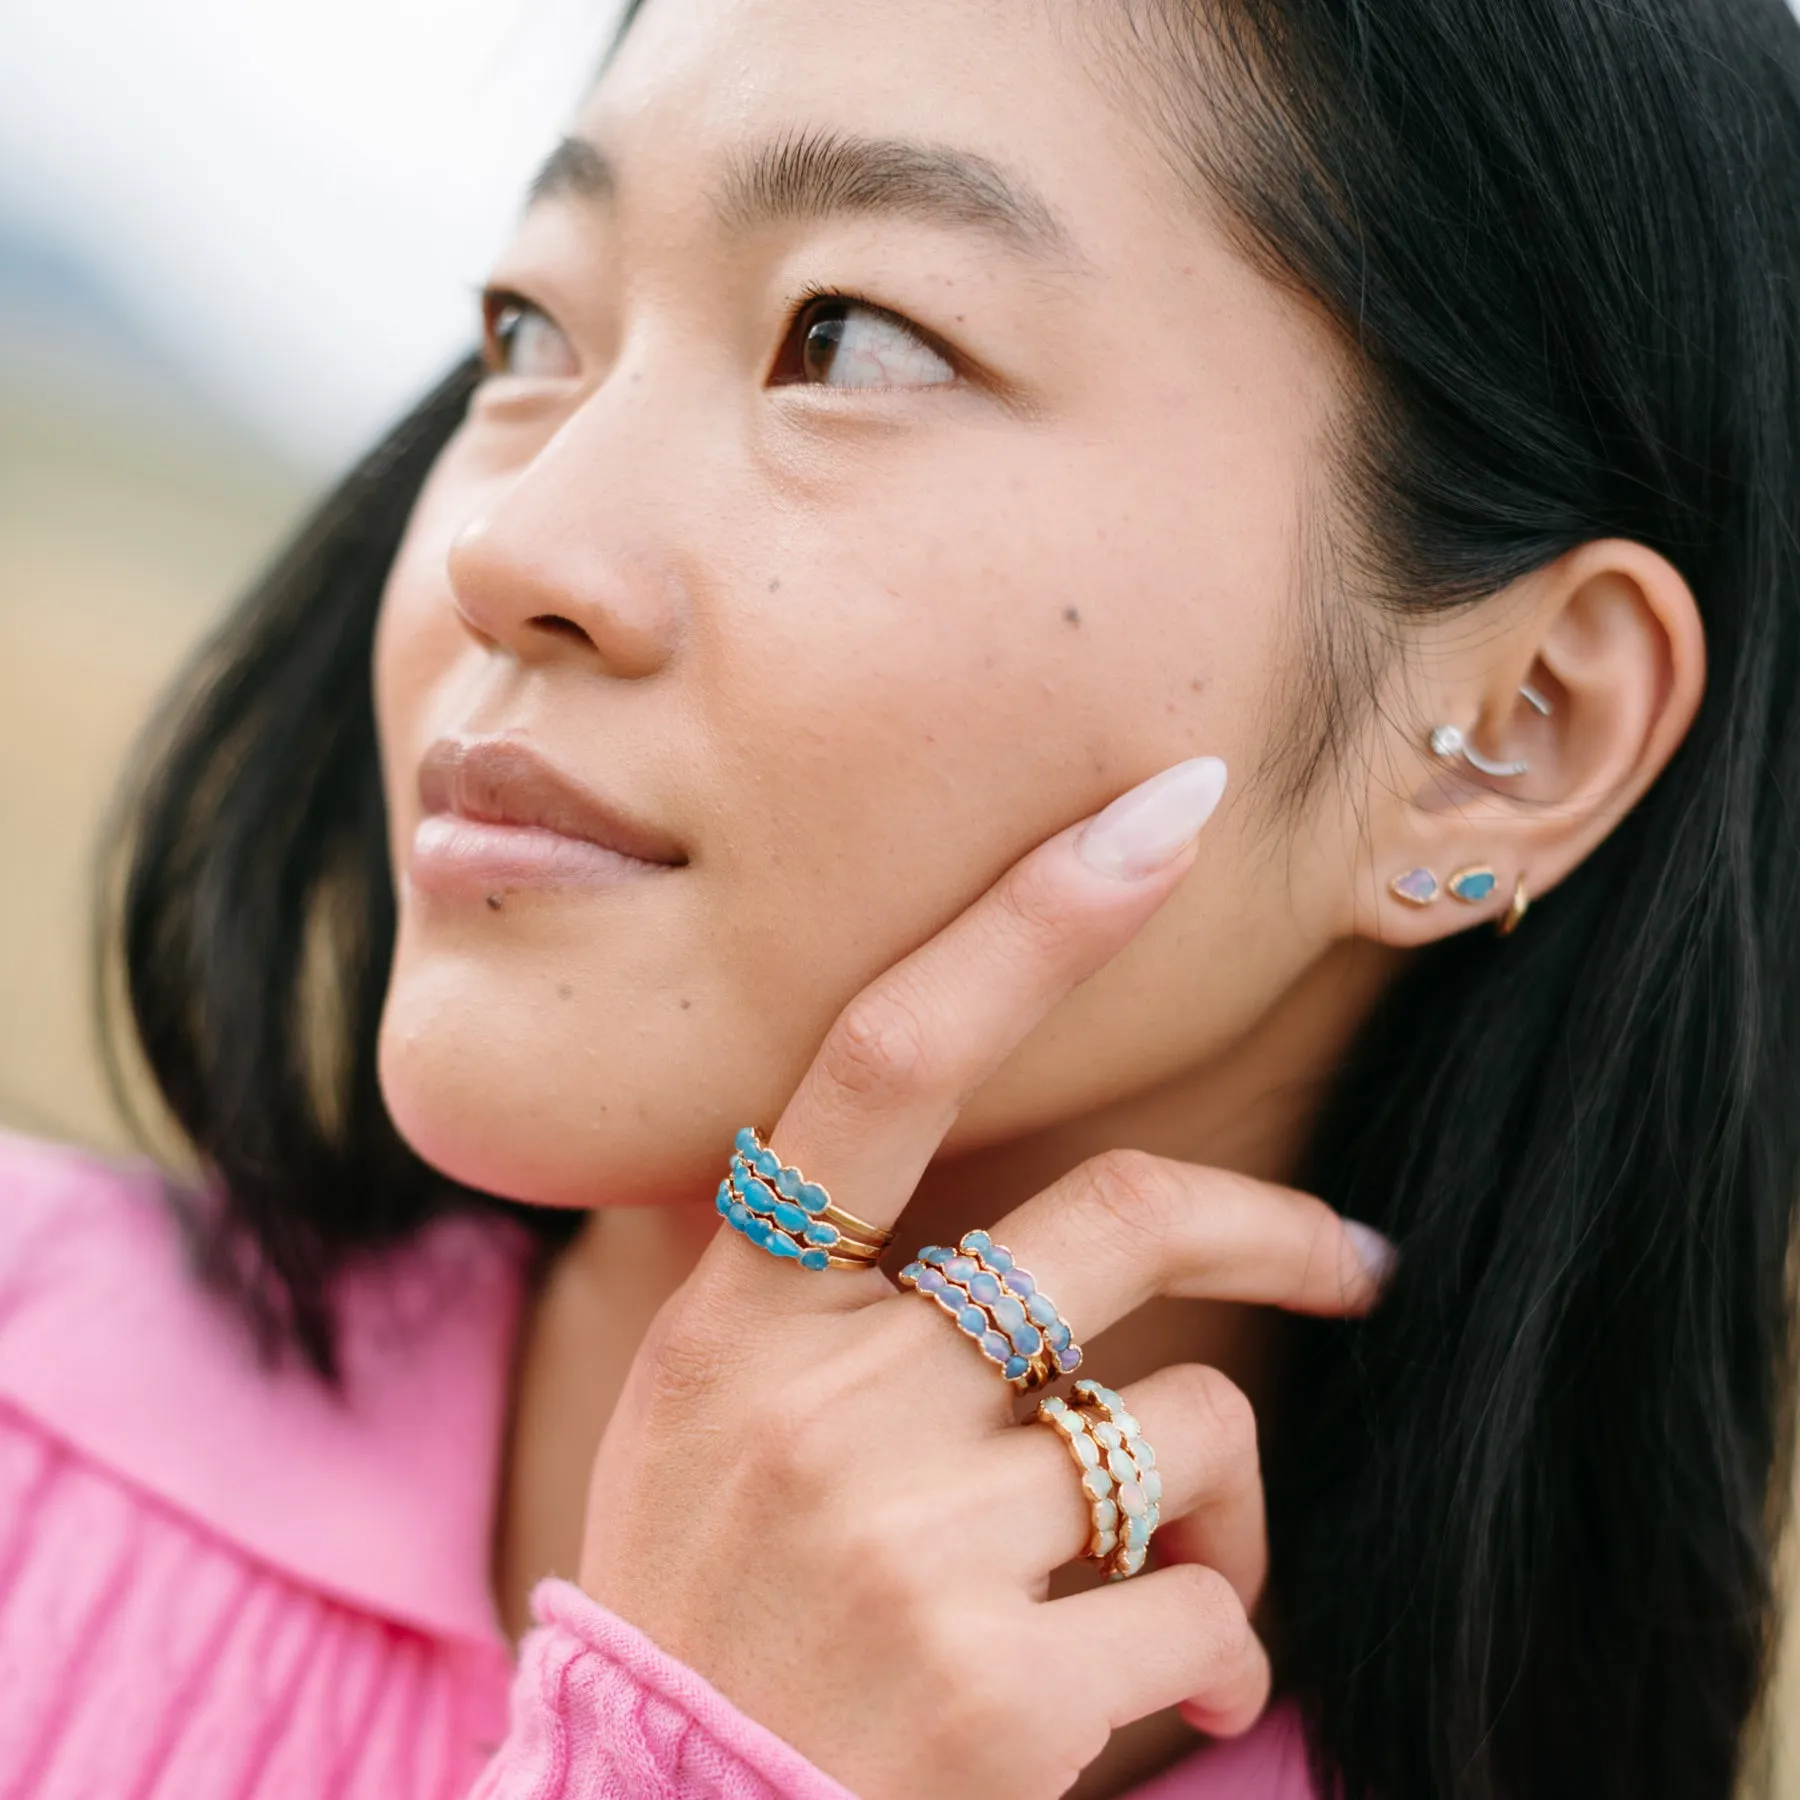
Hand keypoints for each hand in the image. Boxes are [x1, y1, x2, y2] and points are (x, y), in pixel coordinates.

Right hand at [576, 760, 1387, 1799]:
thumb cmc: (705, 1612)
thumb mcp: (708, 1420)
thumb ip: (819, 1297)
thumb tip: (980, 1203)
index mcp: (743, 1314)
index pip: (884, 1063)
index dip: (1028, 922)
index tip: (1161, 810)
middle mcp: (823, 1396)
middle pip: (1118, 1220)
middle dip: (1275, 1229)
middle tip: (1354, 1260)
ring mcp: (906, 1536)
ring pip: (1194, 1430)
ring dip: (1220, 1508)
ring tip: (1170, 1578)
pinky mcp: (993, 1686)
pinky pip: (1202, 1610)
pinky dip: (1215, 1650)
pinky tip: (1156, 1698)